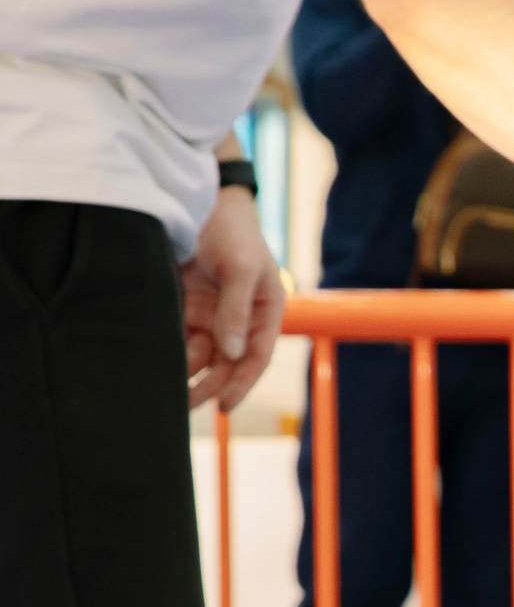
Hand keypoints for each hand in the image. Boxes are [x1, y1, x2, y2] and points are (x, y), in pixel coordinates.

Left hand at [180, 186, 286, 411]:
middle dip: (209, 385)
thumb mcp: (243, 268)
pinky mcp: (184, 306)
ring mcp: (211, 313)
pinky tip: (156, 362)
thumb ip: (238, 309)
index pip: (256, 356)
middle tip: (186, 405)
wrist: (201, 201)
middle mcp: (239, 318)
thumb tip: (232, 352)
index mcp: (265, 312)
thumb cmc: (234, 232)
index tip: (225, 405)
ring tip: (165, 388)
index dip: (242, 383)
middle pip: (225, 362)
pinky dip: (169, 351)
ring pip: (200, 354)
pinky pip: (178, 336)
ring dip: (186, 372)